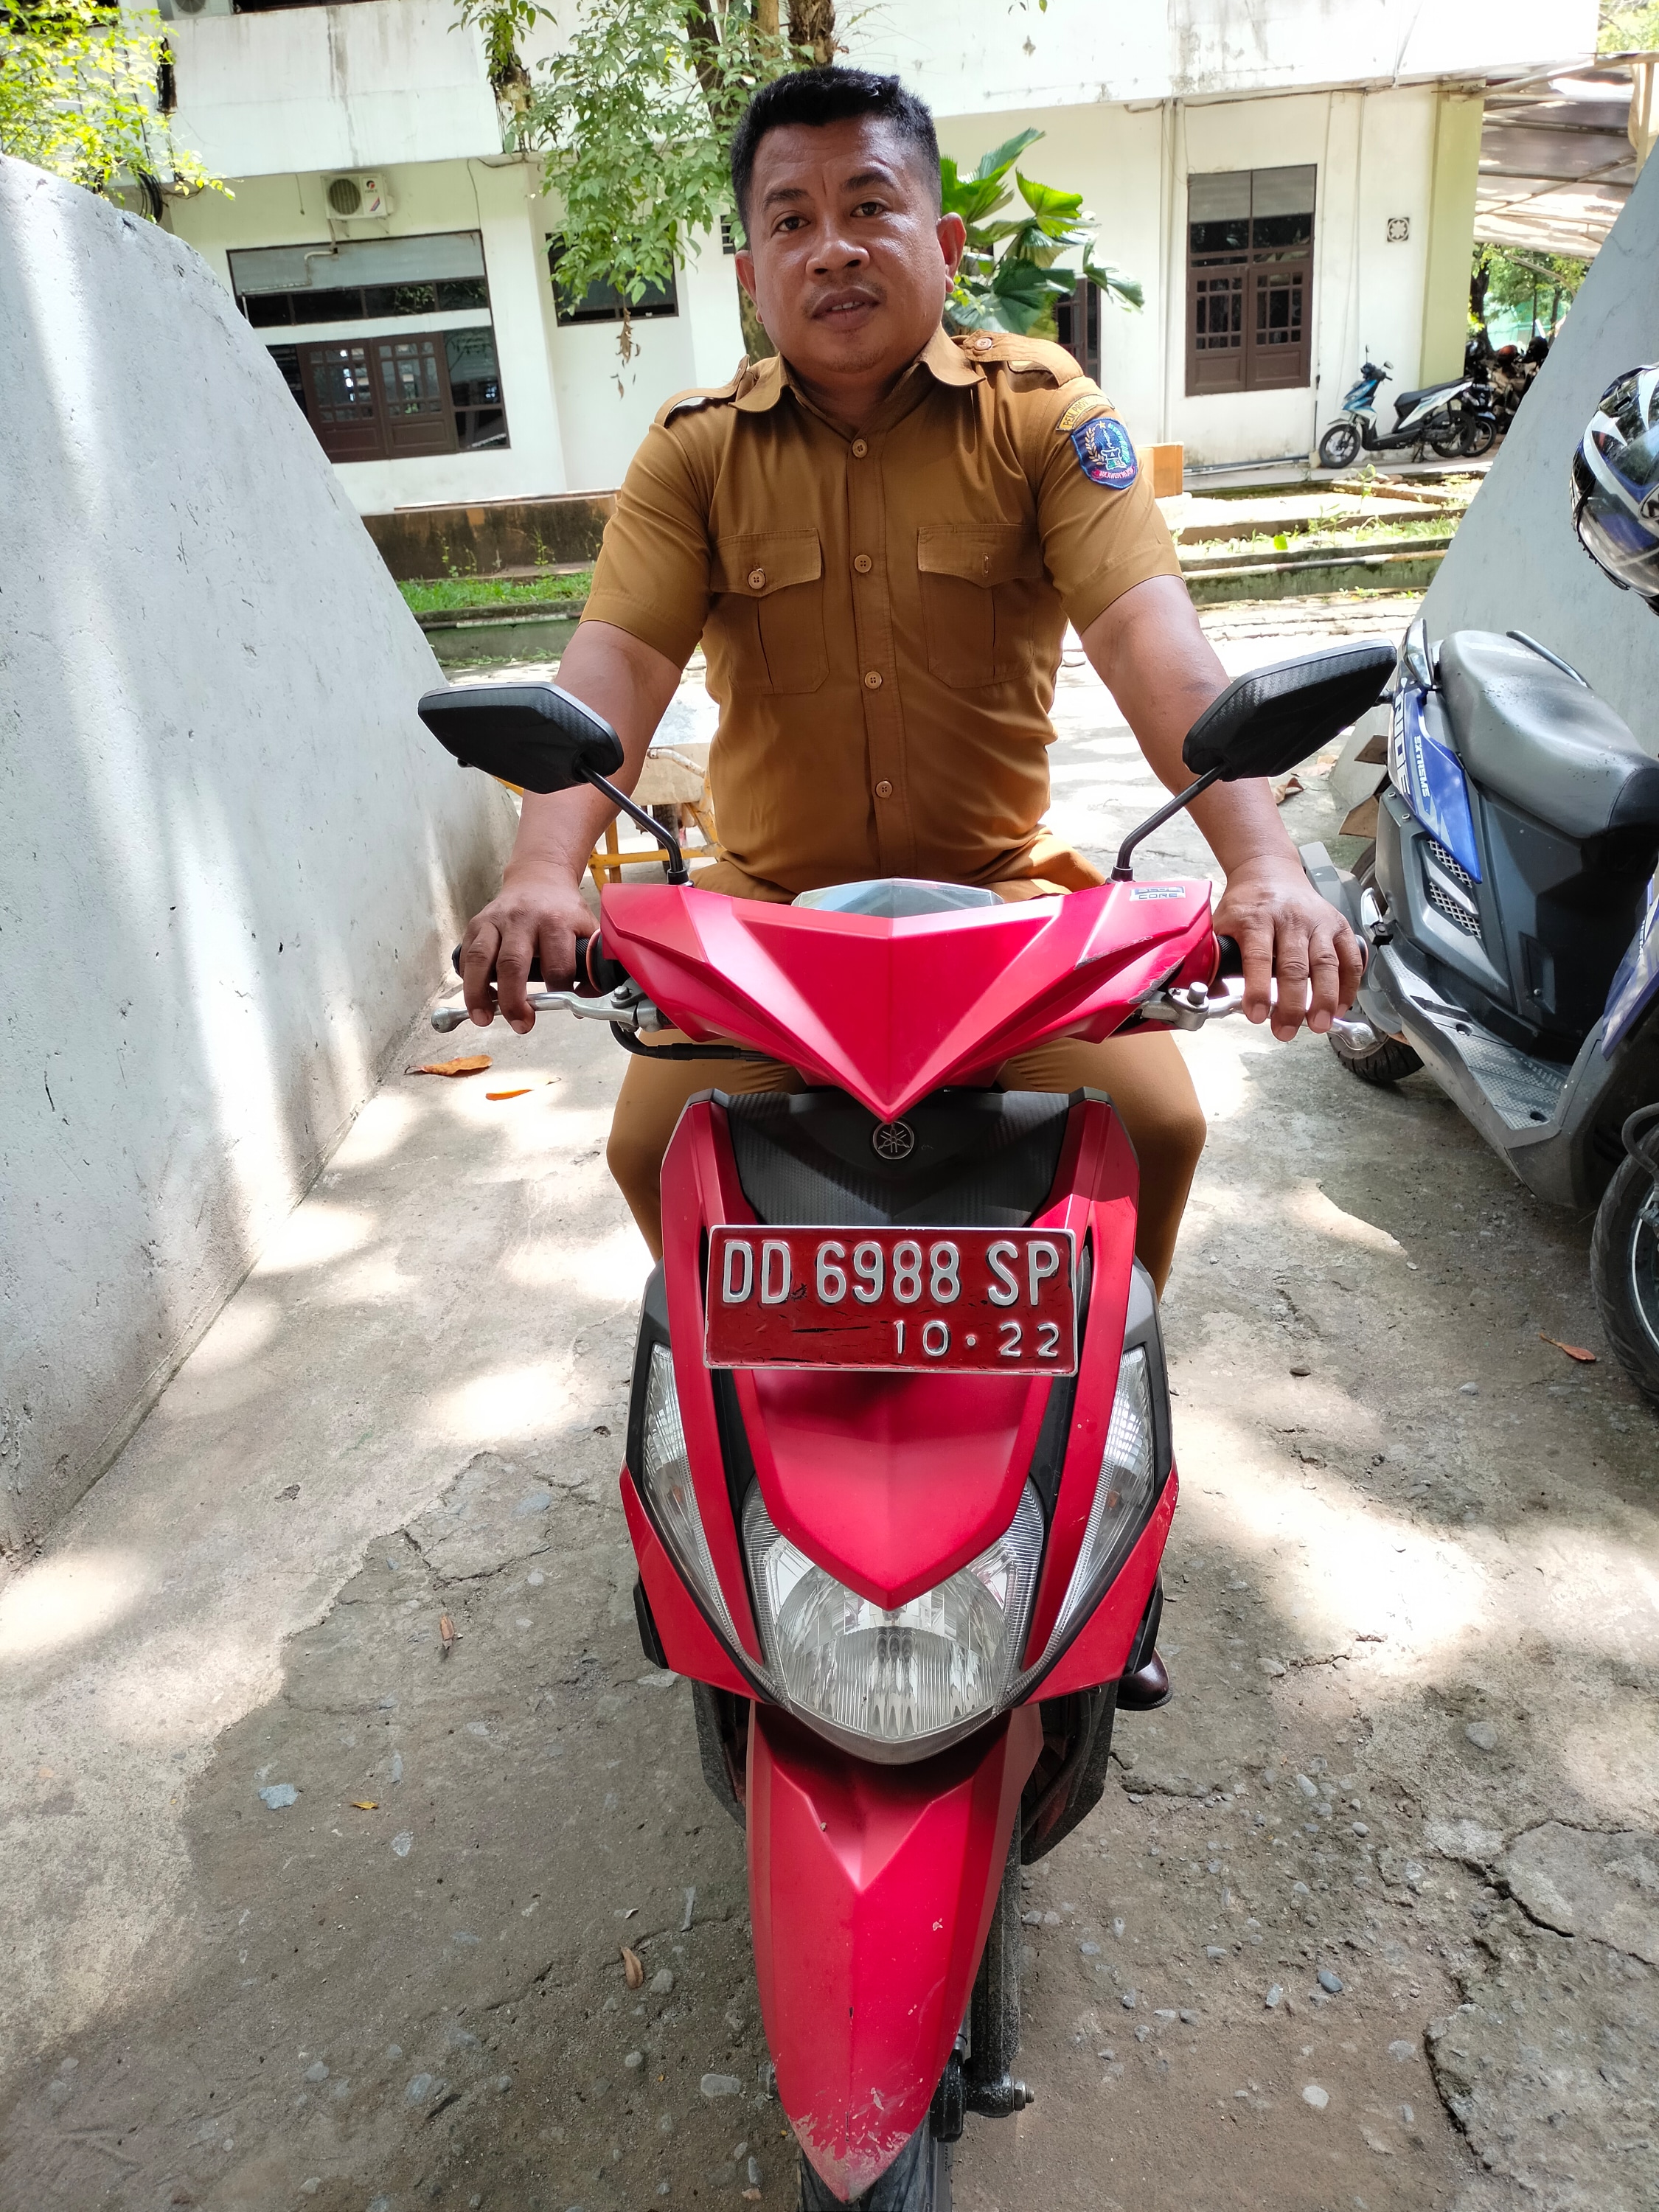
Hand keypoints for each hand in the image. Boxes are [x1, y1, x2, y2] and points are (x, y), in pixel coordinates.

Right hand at [460, 870, 593, 1032]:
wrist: (538, 878)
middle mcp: (523, 919)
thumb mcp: (586, 929)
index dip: (560, 991)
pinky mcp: (477, 923)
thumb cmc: (562, 910)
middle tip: (521, 1025)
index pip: (557, 965)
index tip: (562, 1007)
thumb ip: (590, 963)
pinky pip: (466, 954)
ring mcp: (496, 921)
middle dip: (514, 1000)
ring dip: (478, 993)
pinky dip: (467, 979)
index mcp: (555, 922)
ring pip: (480, 958)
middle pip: (513, 964)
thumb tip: (586, 999)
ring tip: (482, 1018)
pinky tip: (475, 997)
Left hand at [1212, 856, 1362, 1041]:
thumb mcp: (1221, 924)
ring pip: (1326, 963)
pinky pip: (1350, 957)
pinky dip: (1349, 984)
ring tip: (1320, 1025)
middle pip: (1294, 965)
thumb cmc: (1246, 905)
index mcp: (1255, 918)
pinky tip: (1342, 1006)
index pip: (1258, 957)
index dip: (1257, 989)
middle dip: (1292, 1003)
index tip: (1256, 1016)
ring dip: (1325, 998)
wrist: (1270, 870)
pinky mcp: (1337, 924)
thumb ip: (1217, 958)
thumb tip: (1210, 997)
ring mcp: (1317, 921)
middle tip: (1287, 1031)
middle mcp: (1289, 918)